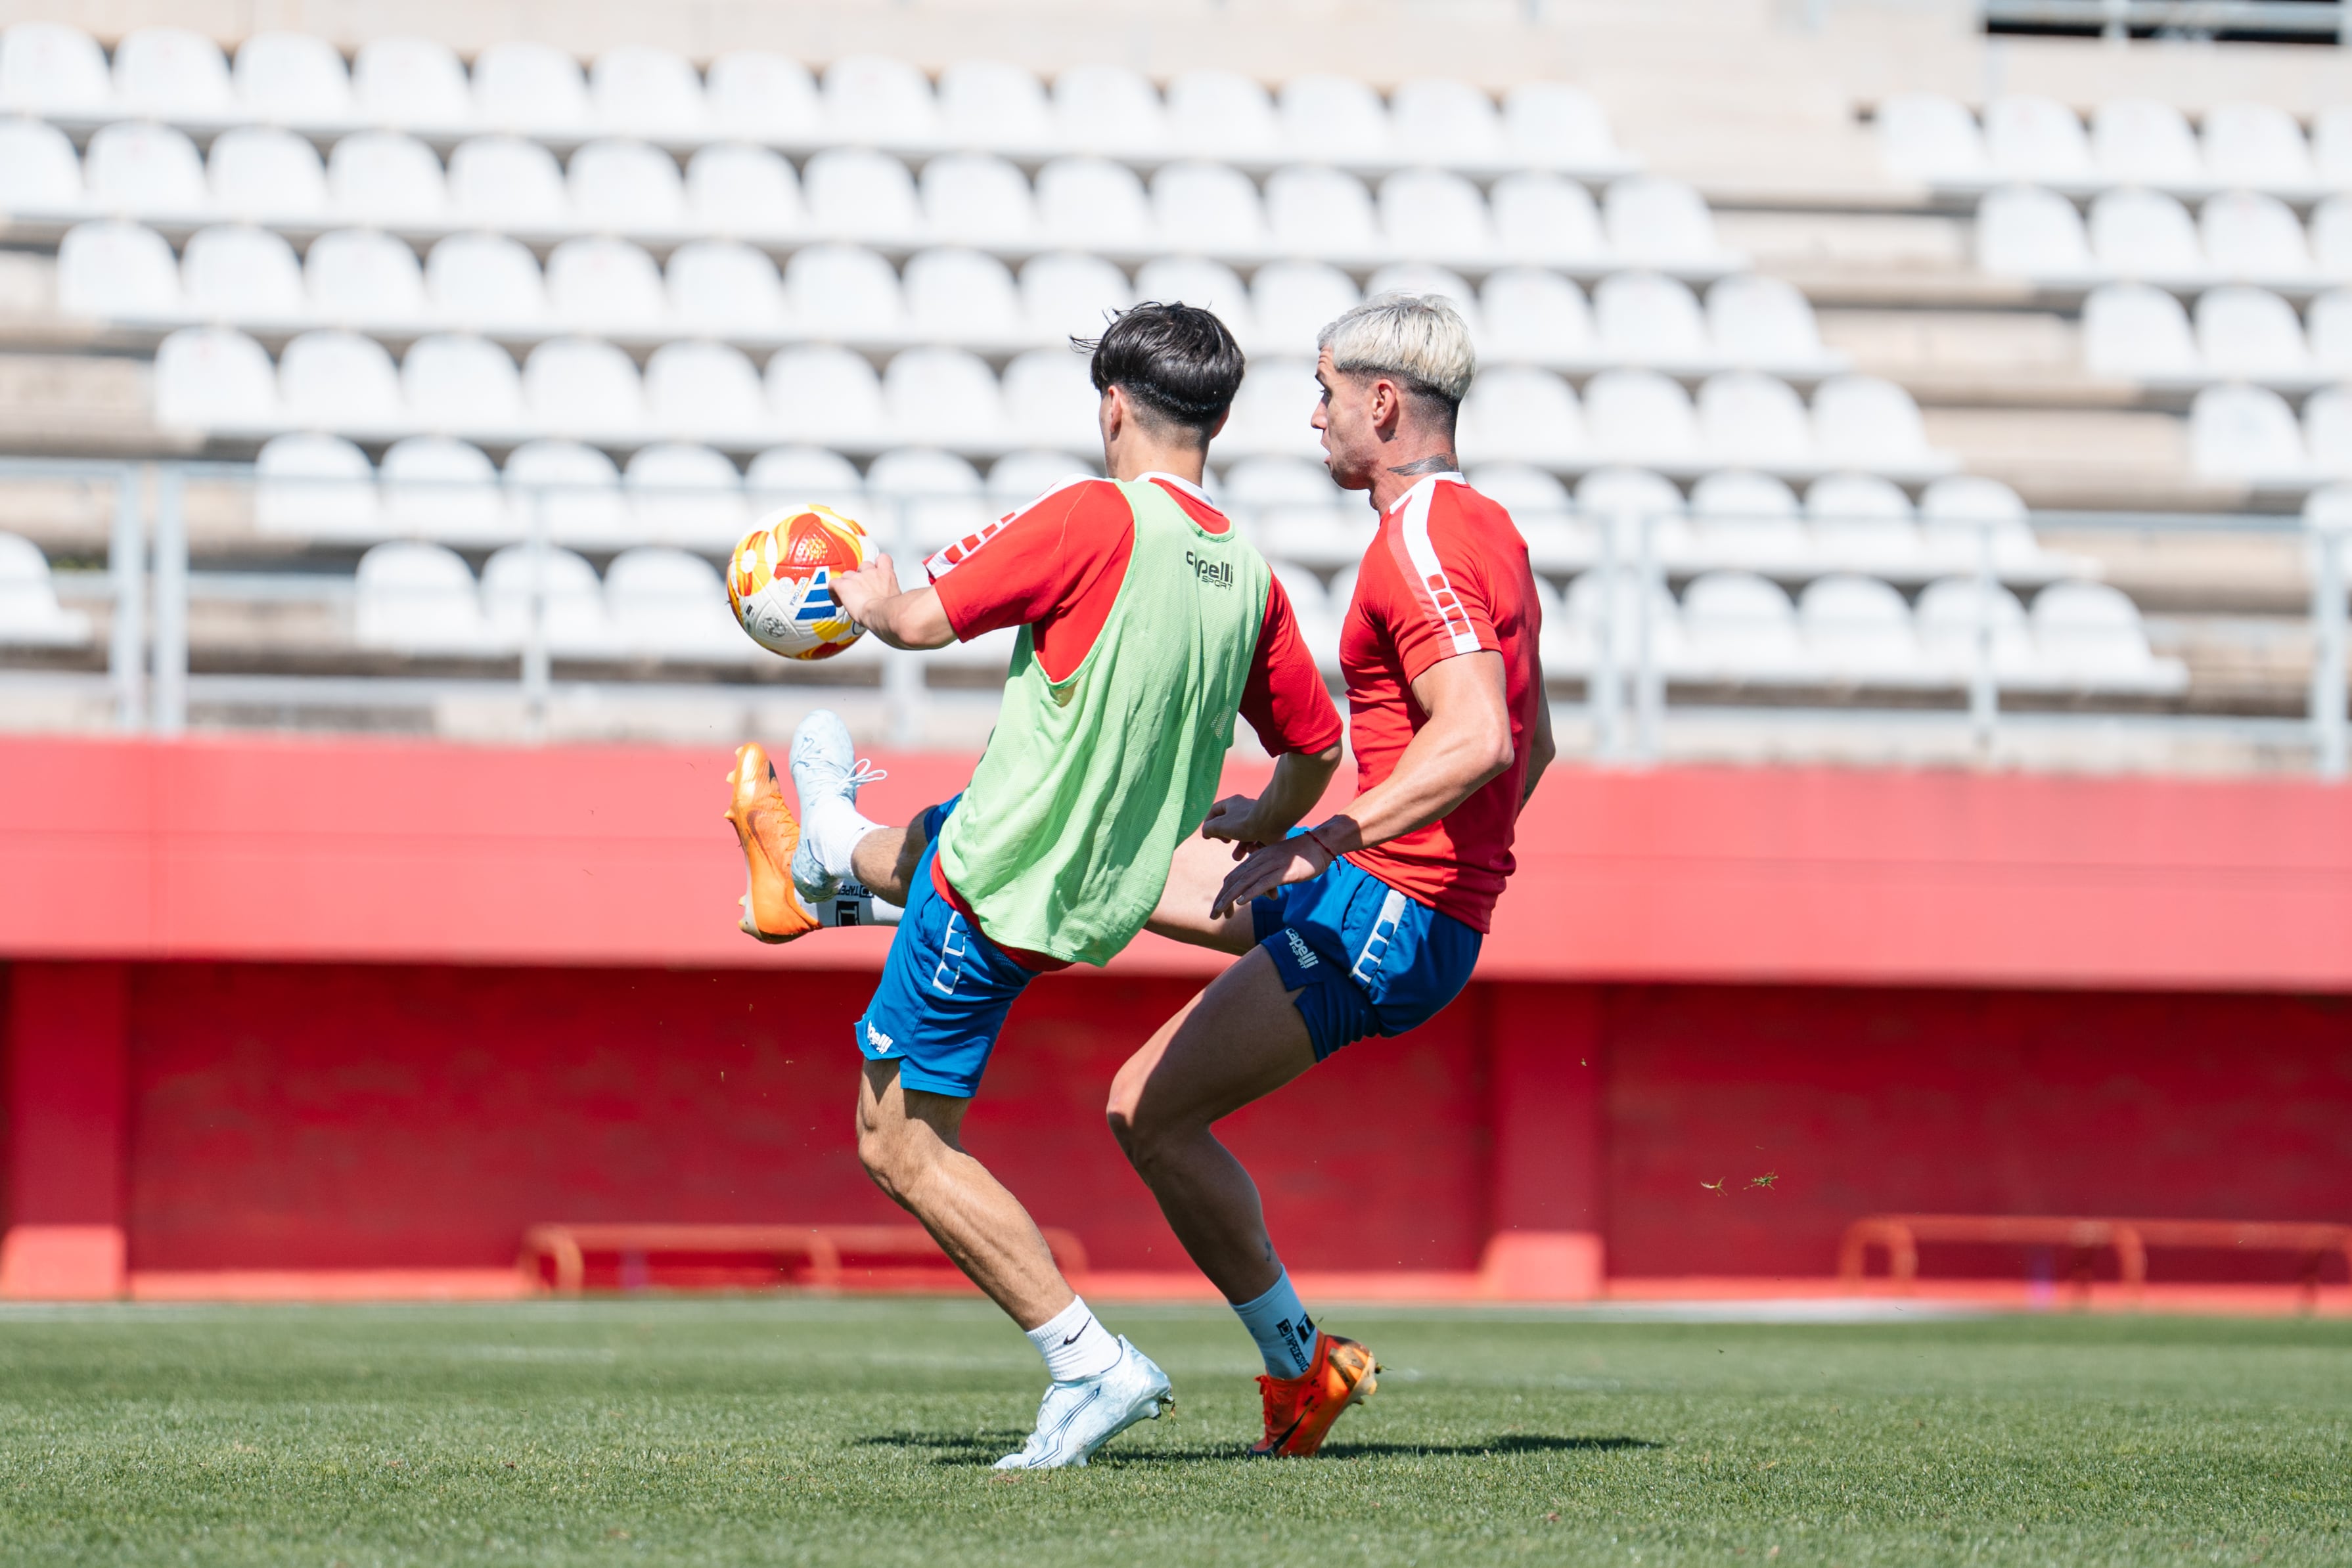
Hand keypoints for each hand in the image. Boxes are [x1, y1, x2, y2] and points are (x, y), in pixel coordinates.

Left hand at [834, 554, 897, 628]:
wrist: (884, 613)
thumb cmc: (893, 611)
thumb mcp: (899, 600)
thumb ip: (894, 597)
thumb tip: (895, 607)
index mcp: (886, 575)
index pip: (883, 559)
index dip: (878, 564)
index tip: (876, 572)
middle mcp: (871, 573)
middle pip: (863, 566)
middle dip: (861, 576)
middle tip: (862, 590)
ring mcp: (856, 578)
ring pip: (847, 574)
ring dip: (847, 583)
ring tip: (849, 596)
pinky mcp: (844, 586)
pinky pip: (833, 584)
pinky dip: (833, 592)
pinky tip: (838, 601)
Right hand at [1198, 793, 1271, 856]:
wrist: (1271, 822)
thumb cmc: (1244, 822)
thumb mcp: (1219, 825)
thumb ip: (1209, 828)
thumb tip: (1207, 832)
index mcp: (1233, 803)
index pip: (1216, 810)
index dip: (1209, 823)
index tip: (1208, 835)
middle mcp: (1246, 809)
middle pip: (1231, 824)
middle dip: (1227, 838)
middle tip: (1226, 843)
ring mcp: (1259, 820)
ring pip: (1246, 835)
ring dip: (1240, 848)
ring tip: (1237, 858)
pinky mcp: (1270, 830)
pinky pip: (1259, 840)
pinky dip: (1254, 847)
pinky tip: (1254, 849)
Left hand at [1213, 834, 1332, 918]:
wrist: (1321, 844)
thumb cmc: (1303, 856)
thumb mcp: (1281, 867)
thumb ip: (1271, 879)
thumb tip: (1267, 895)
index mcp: (1257, 858)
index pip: (1234, 877)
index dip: (1225, 893)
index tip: (1220, 909)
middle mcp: (1260, 860)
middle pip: (1234, 880)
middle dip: (1222, 899)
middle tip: (1213, 915)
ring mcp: (1270, 864)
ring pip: (1244, 882)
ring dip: (1230, 898)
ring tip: (1219, 911)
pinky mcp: (1282, 871)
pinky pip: (1263, 882)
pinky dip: (1250, 892)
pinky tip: (1241, 902)